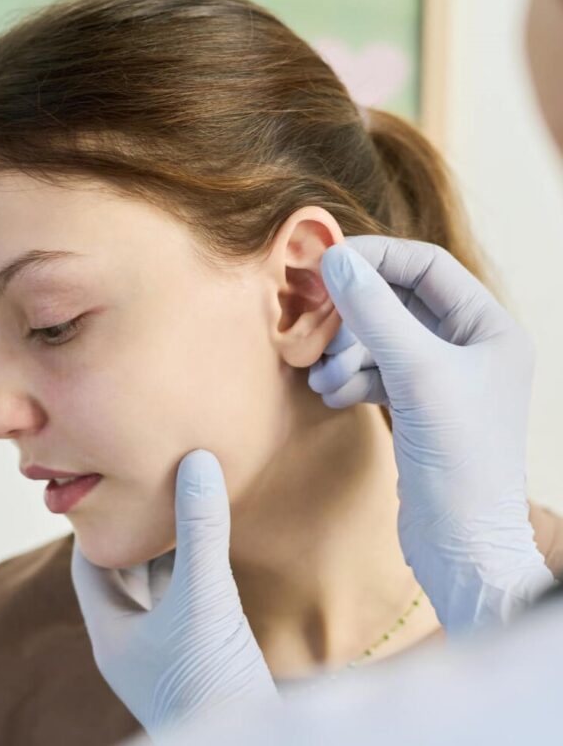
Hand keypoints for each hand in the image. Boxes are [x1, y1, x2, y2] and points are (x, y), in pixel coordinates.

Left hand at [71, 449, 280, 740]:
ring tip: (186, 509)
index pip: (89, 565)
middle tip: (155, 488)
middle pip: (124, 574)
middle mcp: (132, 643)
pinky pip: (188, 603)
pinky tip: (214, 552)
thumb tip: (197, 460)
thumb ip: (201, 530)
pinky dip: (195, 574)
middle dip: (140, 534)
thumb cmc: (210, 681)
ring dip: (171, 553)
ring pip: (159, 589)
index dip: (101, 525)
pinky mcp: (198, 658)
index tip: (119, 486)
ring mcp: (165, 654)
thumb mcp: (204, 597)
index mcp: (111, 632)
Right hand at [310, 235, 555, 632]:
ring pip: (380, 341)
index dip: (376, 257)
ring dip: (345, 354)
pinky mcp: (417, 407)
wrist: (458, 545)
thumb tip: (335, 259)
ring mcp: (442, 379)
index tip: (326, 261)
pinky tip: (331, 395)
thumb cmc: (459, 458)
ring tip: (322, 378)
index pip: (427, 267)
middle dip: (353, 317)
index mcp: (488, 328)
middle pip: (398, 304)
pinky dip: (350, 379)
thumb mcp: (417, 374)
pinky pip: (375, 373)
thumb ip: (374, 312)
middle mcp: (468, 347)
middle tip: (315, 327)